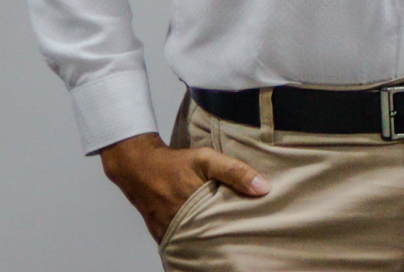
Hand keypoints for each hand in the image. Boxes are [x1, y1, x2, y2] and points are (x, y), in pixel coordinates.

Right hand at [98, 132, 266, 241]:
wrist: (139, 168)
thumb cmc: (176, 163)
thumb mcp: (207, 159)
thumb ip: (236, 172)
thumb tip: (264, 189)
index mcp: (196, 207)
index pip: (227, 226)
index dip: (241, 227)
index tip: (254, 225)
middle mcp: (182, 224)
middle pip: (214, 239)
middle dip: (229, 237)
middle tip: (244, 234)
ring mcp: (170, 233)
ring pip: (199, 244)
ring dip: (212, 241)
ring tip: (228, 238)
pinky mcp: (163, 236)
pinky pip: (184, 245)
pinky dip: (196, 242)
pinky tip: (208, 239)